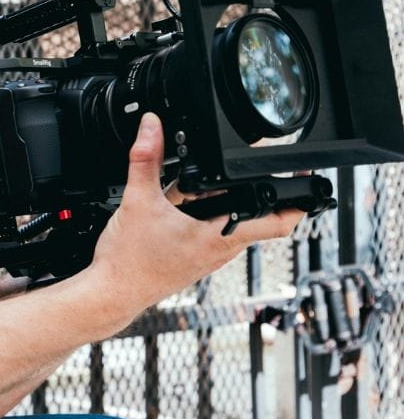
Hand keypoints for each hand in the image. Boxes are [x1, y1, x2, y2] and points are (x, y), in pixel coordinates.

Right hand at [83, 112, 301, 330]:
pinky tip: (179, 203)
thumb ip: (146, 158)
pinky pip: (211, 229)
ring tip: (198, 185)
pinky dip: (204, 212)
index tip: (307, 180)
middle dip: (255, 189)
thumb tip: (152, 126)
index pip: (279, 223)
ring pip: (231, 221)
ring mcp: (208, 256)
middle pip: (257, 216)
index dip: (299, 200)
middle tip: (251, 165)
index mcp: (219, 238)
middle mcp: (221, 250)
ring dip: (223, 200)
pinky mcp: (193, 257)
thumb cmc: (129, 262)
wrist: (111, 292)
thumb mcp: (137, 199)